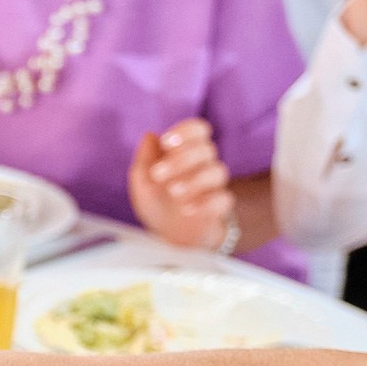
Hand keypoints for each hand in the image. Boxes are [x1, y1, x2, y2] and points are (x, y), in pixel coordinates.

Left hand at [128, 119, 235, 250]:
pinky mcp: (220, 208)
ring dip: (194, 180)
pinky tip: (187, 209)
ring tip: (173, 191)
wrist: (170, 236)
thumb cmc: (157, 203)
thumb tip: (150, 135)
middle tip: (158, 174)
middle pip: (206, 149)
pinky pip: (224, 199)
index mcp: (186, 152)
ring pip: (217, 172)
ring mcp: (214, 186)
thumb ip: (144, 159)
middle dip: (182, 158)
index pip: (198, 129)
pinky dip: (206, 203)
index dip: (187, 131)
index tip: (167, 142)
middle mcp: (204, 165)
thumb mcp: (142, 182)